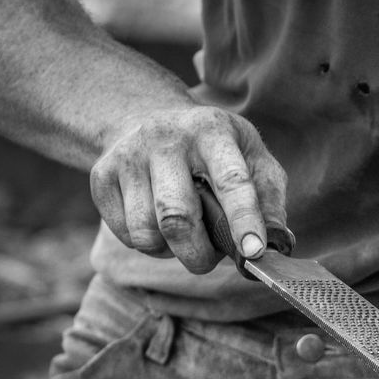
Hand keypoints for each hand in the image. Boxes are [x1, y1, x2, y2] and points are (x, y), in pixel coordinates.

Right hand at [90, 104, 287, 272]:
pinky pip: (126, 235)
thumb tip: (277, 242)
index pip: (231, 180)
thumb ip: (269, 198)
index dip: (244, 219)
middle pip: (176, 216)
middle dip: (198, 254)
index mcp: (211, 130)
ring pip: (146, 233)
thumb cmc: (212, 150)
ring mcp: (127, 156)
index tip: (253, 252)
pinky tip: (158, 225)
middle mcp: (165, 138)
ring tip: (183, 235)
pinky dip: (148, 245)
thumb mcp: (251, 158)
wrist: (146, 117)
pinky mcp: (100, 176)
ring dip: (170, 252)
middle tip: (209, 260)